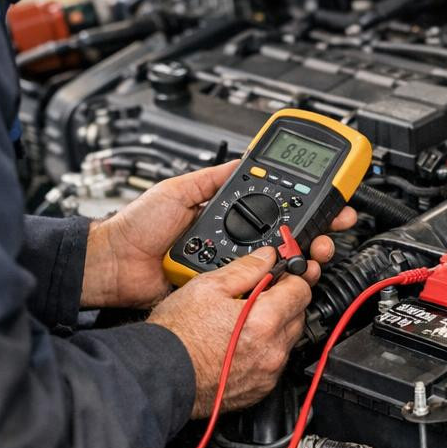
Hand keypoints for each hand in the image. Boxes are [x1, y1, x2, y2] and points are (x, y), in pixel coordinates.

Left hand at [82, 160, 356, 308]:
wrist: (115, 265)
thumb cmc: (137, 227)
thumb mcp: (178, 189)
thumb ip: (212, 177)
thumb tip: (242, 158)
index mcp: (225, 214)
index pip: (273, 207)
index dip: (301, 205)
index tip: (327, 200)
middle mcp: (232, 240)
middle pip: (283, 237)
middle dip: (313, 233)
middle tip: (331, 229)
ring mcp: (229, 266)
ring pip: (275, 264)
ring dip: (301, 258)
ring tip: (316, 252)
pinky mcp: (221, 289)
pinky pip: (252, 286)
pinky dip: (274, 282)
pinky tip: (292, 274)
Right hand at [147, 246, 308, 415]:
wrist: (160, 374)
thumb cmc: (177, 335)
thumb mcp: (207, 287)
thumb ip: (245, 268)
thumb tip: (266, 257)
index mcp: (264, 321)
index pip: (302, 289)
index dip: (291, 277)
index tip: (281, 274)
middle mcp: (272, 350)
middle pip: (298, 314)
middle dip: (284, 301)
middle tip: (259, 296)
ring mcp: (267, 373)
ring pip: (288, 340)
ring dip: (276, 326)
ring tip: (245, 321)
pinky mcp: (260, 389)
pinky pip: (275, 363)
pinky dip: (266, 351)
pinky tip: (242, 343)